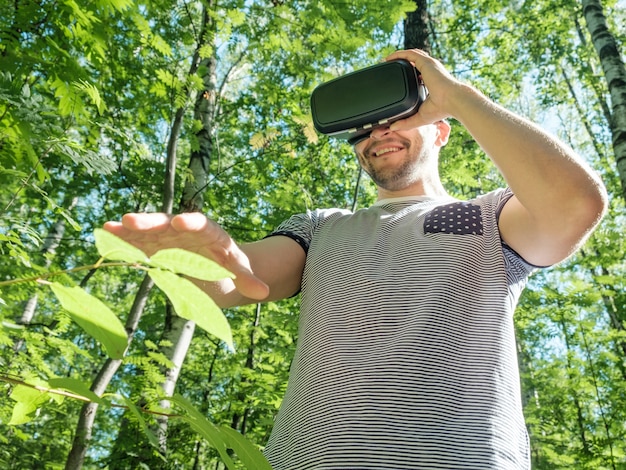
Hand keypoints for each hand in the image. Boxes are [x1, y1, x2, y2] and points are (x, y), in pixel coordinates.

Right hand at [103, 213, 269, 300]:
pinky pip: (139, 241)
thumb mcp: (239, 274)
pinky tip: (105, 232)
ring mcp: (169, 237)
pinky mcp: (156, 246)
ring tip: (109, 226)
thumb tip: (264, 293)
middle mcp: (186, 231)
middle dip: (151, 222)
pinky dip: (124, 237)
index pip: (201, 225)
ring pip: (149, 230)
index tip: (180, 221)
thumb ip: (248, 280)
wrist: (218, 268)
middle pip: (168, 224)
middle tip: (131, 220)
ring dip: (130, 228)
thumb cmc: (230, 270)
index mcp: (210, 235)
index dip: (191, 222)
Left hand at [385, 49, 462, 128]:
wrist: (452, 100)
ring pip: (411, 56)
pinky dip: (399, 55)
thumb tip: (392, 127)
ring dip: (398, 56)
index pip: (417, 74)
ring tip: (386, 60)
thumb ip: (406, 122)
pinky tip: (389, 58)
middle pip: (413, 62)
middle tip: (387, 67)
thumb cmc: (441, 109)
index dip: (407, 74)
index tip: (396, 78)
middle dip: (401, 62)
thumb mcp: (419, 117)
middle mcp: (429, 71)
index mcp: (430, 81)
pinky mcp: (426, 62)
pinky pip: (409, 54)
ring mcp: (428, 65)